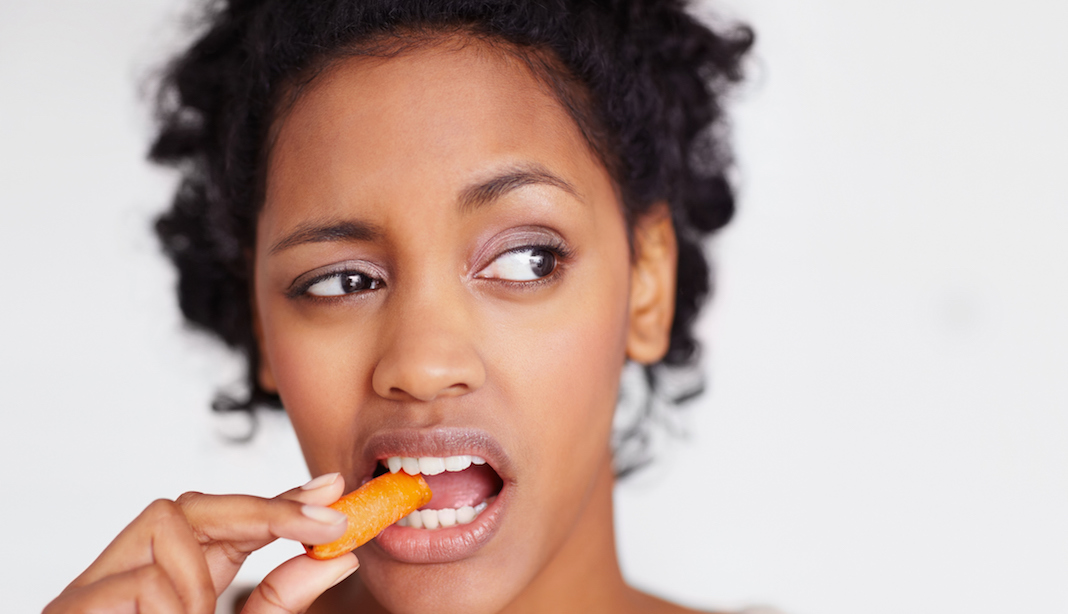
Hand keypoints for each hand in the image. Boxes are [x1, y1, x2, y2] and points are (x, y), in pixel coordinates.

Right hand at [44, 473, 358, 613]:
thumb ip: (281, 604)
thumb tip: (337, 557)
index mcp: (171, 590)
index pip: (223, 526)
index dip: (278, 502)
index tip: (333, 490)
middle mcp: (128, 581)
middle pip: (190, 507)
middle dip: (265, 510)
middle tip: (326, 523)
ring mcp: (92, 594)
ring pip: (169, 527)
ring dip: (205, 578)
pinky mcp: (72, 611)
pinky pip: (143, 582)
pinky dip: (172, 608)